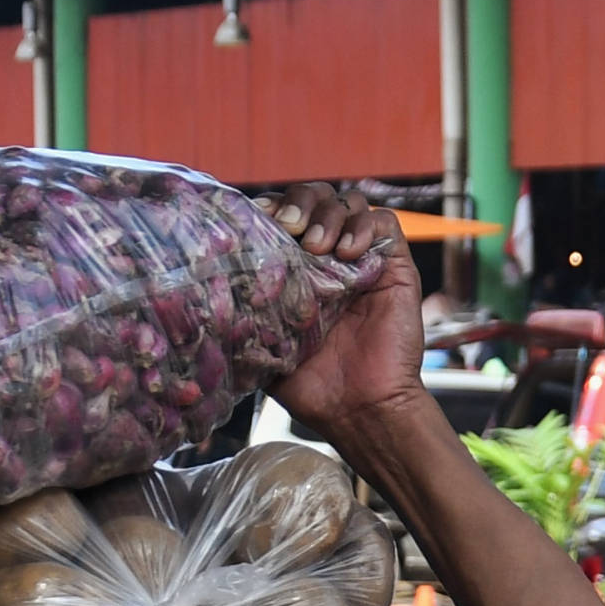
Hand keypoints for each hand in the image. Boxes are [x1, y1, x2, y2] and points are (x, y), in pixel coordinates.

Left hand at [269, 184, 422, 432]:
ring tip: (319, 247)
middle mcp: (331, 257)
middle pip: (315, 196)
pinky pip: (385, 222)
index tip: (257, 220)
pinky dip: (365, 226)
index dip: (271, 207)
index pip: (283, 214)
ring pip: (349, 201)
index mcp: (298, 268)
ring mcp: (364, 260)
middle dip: (300, 202)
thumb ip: (245, 311)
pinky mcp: (395, 267)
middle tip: (290, 227)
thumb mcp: (264, 343)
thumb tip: (208, 288)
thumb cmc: (312, 384)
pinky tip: (348, 253)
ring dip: (330, 214)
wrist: (358, 409)